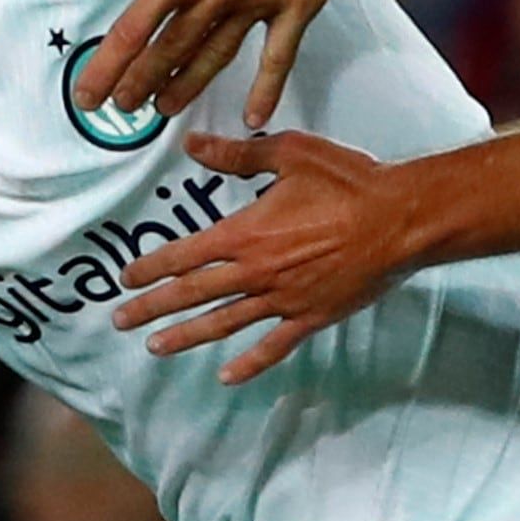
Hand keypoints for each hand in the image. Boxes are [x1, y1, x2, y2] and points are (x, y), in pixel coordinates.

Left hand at [71, 0, 363, 127]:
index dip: (107, 67)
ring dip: (186, 88)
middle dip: (140, 84)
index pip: (133, 30)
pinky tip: (254, 118)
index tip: (90, 93)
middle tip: (124, 107)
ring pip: (215, 59)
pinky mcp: (296, 5)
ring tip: (164, 108)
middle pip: (170, 53)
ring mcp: (258, 3)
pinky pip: (278, 56)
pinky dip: (267, 89)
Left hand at [112, 125, 420, 381]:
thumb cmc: (348, 182)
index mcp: (246, 233)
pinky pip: (273, 346)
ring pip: (224, 323)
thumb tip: (193, 145)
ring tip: (155, 347)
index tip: (126, 278)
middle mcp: (256, 272)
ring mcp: (283, 299)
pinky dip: (249, 363)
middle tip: (120, 321)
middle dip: (152, 307)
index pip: (185, 255)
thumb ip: (237, 155)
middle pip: (193, 293)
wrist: (399, 219)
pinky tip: (226, 375)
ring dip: (186, 336)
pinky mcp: (311, 317)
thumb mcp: (289, 155)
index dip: (151, 267)